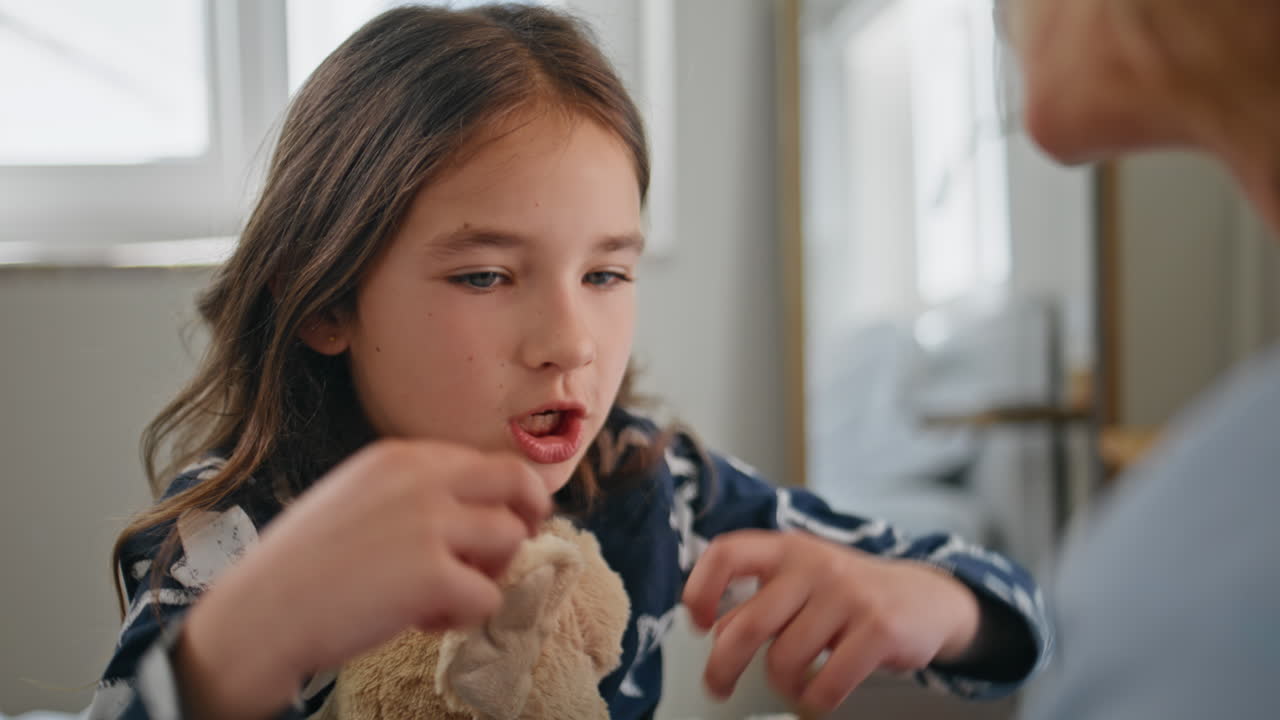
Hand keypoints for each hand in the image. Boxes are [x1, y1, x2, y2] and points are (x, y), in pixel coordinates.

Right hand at [175, 439, 551, 718]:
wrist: (259, 614)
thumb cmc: (303, 566)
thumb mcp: (357, 496)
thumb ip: (413, 491)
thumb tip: (474, 509)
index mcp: (401, 456)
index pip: (485, 462)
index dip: (495, 500)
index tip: (480, 530)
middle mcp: (422, 478)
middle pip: (519, 481)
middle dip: (525, 518)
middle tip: (499, 555)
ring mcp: (431, 523)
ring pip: (511, 540)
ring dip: (487, 575)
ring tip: (439, 596)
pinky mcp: (435, 574)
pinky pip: (489, 596)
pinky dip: (464, 616)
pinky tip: (421, 621)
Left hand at [682, 530, 979, 714]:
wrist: (927, 599)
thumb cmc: (849, 594)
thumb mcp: (801, 584)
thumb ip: (760, 600)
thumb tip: (717, 630)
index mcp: (787, 548)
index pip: (727, 553)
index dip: (701, 588)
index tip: (697, 621)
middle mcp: (814, 565)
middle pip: (748, 623)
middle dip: (723, 665)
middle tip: (718, 686)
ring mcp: (848, 595)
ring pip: (784, 660)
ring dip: (782, 685)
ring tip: (794, 684)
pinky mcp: (878, 629)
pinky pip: (827, 683)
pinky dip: (814, 701)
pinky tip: (817, 697)